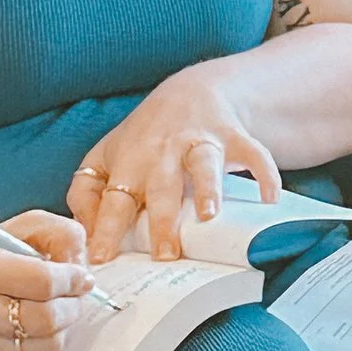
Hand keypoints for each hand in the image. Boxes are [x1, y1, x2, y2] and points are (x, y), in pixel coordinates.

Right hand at [0, 214, 92, 350]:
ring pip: (48, 346)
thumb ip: (57, 234)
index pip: (43, 282)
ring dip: (62, 327)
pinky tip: (37, 328)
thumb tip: (82, 267)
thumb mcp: (18, 229)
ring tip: (55, 309)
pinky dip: (47, 345)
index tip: (81, 277)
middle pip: (47, 319)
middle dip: (72, 305)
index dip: (72, 279)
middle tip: (73, 295)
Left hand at [70, 81, 279, 263]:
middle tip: (165, 254)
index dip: (105, 227)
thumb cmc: (144, 138)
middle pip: (161, 186)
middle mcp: (162, 151)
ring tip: (209, 216)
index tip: (100, 258)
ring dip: (208, 188)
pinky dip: (265, 173)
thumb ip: (87, 194)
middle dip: (163, 219)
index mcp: (129, 162)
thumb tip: (82, 232)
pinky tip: (269, 198)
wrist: (190, 92)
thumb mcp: (106, 158)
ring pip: (203, 165)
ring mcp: (199, 142)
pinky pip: (253, 153)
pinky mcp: (233, 137)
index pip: (113, 198)